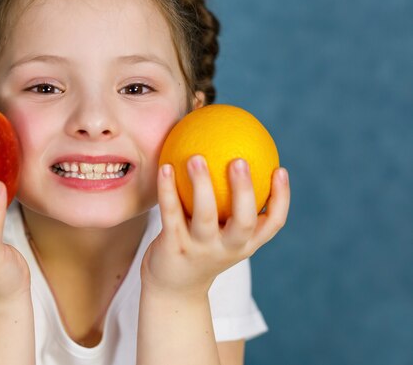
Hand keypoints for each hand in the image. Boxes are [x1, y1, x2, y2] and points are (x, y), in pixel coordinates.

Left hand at [141, 155, 289, 296]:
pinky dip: (167, 190)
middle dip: (245, 191)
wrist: (174, 289)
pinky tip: (165, 167)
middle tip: (240, 160)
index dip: (281, 198)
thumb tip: (233, 156)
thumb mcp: (222, 234)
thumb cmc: (201, 250)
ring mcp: (200, 249)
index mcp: (245, 244)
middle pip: (244, 221)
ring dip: (202, 185)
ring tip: (196, 158)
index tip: (280, 169)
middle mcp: (227, 248)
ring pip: (205, 216)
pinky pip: (171, 213)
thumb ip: (231, 206)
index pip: (273, 224)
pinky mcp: (174, 247)